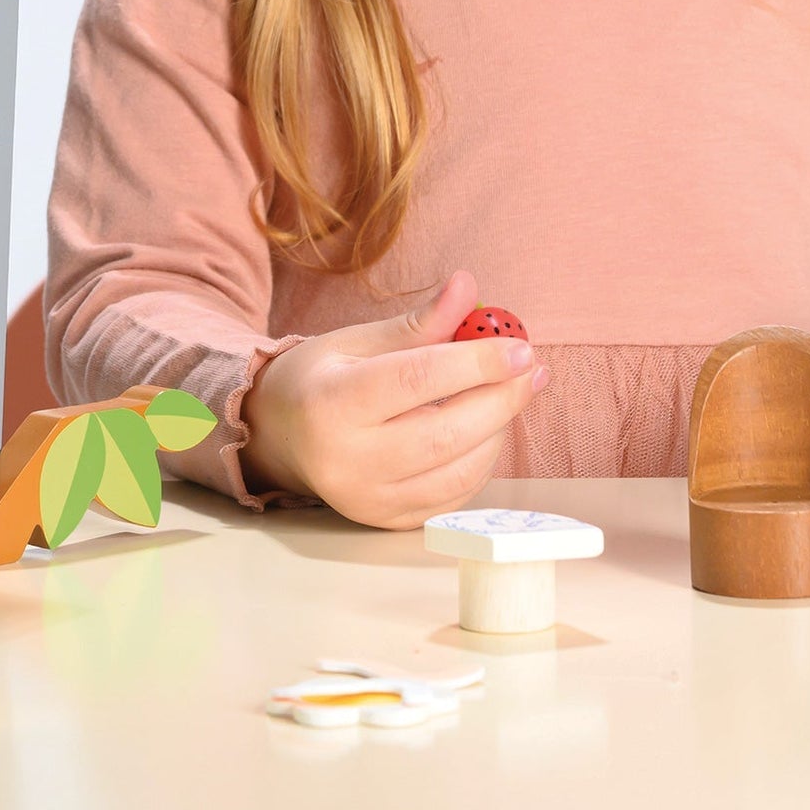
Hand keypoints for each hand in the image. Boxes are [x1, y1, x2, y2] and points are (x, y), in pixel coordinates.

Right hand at [240, 269, 547, 528]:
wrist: (278, 436)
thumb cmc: (321, 378)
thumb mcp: (358, 341)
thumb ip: (418, 324)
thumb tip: (468, 288)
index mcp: (331, 403)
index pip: (416, 380)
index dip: (475, 363)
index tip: (519, 347)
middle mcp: (346, 460)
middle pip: (444, 432)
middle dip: (499, 398)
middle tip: (531, 369)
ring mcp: (367, 499)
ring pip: (457, 471)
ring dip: (498, 430)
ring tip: (512, 393)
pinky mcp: (387, 521)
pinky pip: (452, 497)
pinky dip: (480, 461)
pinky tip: (488, 429)